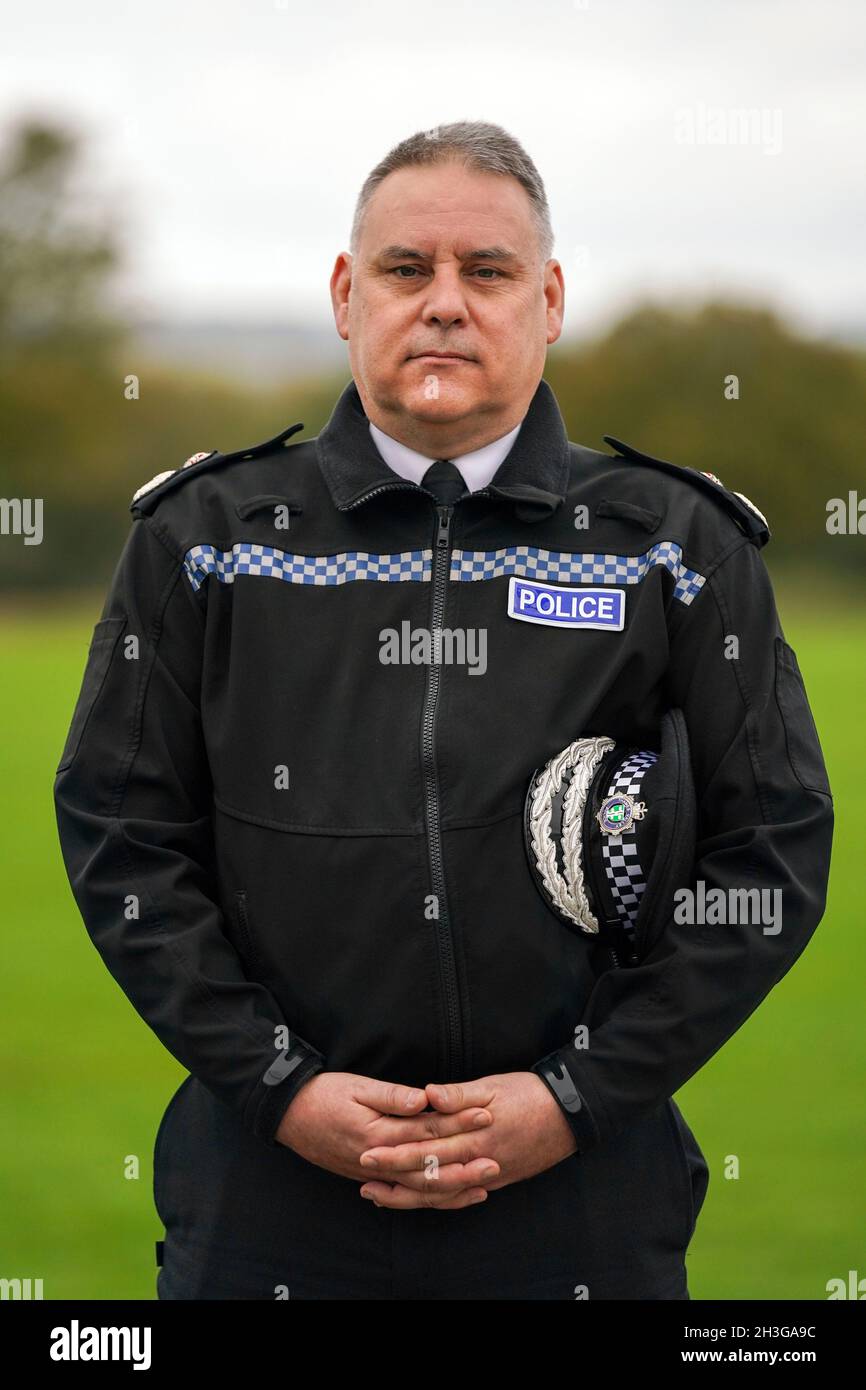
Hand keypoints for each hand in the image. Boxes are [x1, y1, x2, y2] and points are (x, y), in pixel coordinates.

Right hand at [275, 1071, 498, 1207]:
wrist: (288, 1115)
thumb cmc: (323, 1095)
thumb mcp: (356, 1085)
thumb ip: (391, 1095)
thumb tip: (423, 1099)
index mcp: (378, 1133)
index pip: (427, 1129)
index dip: (458, 1121)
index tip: (486, 1113)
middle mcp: (378, 1160)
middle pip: (428, 1166)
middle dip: (464, 1164)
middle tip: (495, 1161)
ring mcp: (373, 1174)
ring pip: (418, 1188)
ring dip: (451, 1188)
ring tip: (482, 1186)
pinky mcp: (370, 1178)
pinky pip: (403, 1195)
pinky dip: (427, 1198)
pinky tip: (447, 1196)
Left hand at [356, 1072, 577, 1208]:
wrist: (570, 1115)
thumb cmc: (530, 1094)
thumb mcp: (494, 1085)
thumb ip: (459, 1094)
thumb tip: (427, 1094)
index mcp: (474, 1133)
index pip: (427, 1145)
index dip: (396, 1150)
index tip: (369, 1151)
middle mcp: (478, 1159)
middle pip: (430, 1171)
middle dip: (395, 1175)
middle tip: (364, 1175)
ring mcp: (488, 1174)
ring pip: (443, 1191)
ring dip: (411, 1194)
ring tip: (381, 1195)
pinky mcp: (497, 1180)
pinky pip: (462, 1195)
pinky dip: (439, 1199)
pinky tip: (421, 1199)